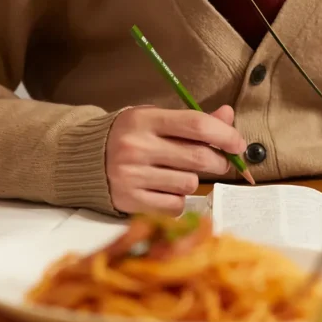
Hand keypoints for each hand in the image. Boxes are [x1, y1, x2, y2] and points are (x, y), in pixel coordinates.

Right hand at [106, 105, 245, 214]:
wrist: (83, 161)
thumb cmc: (130, 137)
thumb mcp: (156, 120)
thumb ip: (193, 120)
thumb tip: (228, 115)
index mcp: (145, 120)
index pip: (196, 125)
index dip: (225, 134)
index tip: (238, 143)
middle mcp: (136, 147)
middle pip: (199, 157)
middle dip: (219, 162)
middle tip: (219, 162)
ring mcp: (131, 175)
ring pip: (190, 184)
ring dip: (193, 181)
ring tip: (178, 174)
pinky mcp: (129, 201)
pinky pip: (175, 205)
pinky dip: (178, 200)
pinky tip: (165, 190)